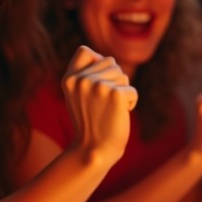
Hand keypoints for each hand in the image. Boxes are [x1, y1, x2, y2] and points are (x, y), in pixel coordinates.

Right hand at [61, 45, 136, 167]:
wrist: (95, 149)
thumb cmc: (90, 121)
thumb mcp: (78, 95)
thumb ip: (85, 74)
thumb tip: (103, 58)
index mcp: (69, 79)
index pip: (85, 51)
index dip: (97, 63)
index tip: (95, 84)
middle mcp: (81, 80)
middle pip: (110, 62)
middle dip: (114, 80)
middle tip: (103, 103)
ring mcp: (97, 86)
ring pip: (123, 75)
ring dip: (122, 91)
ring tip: (110, 109)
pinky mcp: (115, 94)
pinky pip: (132, 90)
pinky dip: (131, 103)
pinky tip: (120, 114)